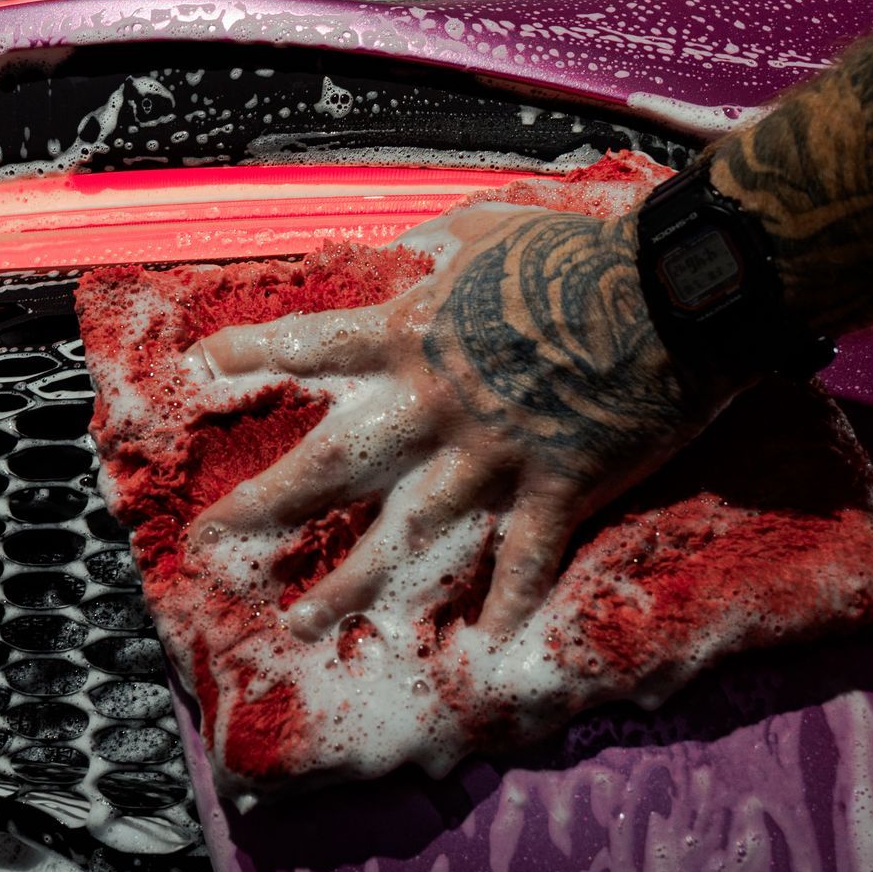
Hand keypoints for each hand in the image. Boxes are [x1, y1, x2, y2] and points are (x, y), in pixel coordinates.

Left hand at [188, 201, 728, 652]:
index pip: (312, 345)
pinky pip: (522, 558)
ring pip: (403, 535)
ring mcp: (490, 456)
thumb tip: (417, 250)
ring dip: (349, 584)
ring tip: (303, 622)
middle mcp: (433, 405)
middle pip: (329, 464)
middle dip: (264, 503)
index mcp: (413, 334)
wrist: (668, 293)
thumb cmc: (578, 251)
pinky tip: (483, 642)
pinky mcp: (555, 488)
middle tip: (213, 536)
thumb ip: (444, 247)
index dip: (254, 353)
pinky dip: (506, 600)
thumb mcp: (493, 228)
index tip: (204, 365)